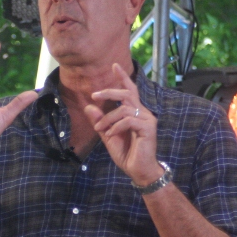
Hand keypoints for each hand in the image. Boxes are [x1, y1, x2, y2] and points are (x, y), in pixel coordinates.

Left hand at [83, 63, 160, 184]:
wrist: (139, 170)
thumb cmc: (126, 152)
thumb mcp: (108, 135)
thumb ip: (100, 120)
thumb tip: (89, 106)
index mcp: (134, 112)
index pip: (129, 90)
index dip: (122, 77)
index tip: (114, 65)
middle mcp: (143, 112)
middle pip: (127, 93)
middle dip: (109, 91)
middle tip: (94, 94)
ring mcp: (147, 120)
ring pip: (124, 108)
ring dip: (107, 117)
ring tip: (100, 128)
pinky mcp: (148, 128)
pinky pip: (128, 120)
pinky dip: (116, 126)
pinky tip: (110, 134)